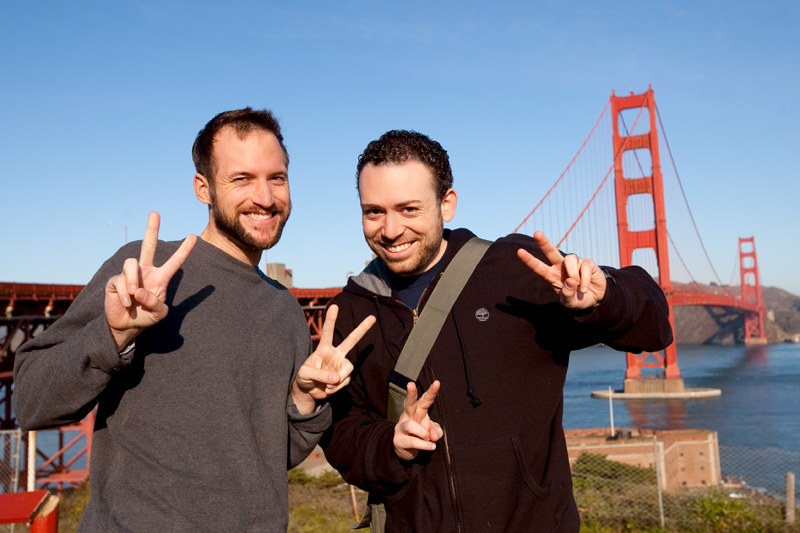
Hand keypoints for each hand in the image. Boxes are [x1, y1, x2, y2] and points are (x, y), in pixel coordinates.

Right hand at [105, 212, 196, 351]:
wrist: (126, 325)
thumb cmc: (146, 317)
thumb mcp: (159, 314)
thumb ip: (156, 304)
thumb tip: (140, 291)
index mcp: (160, 278)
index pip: (174, 262)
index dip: (184, 250)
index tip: (193, 236)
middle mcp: (145, 272)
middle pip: (148, 245)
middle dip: (151, 229)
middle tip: (155, 213)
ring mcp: (129, 275)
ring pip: (131, 263)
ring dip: (132, 280)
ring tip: (134, 296)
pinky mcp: (115, 281)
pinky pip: (119, 280)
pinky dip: (124, 294)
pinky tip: (127, 303)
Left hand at [292, 305, 375, 413]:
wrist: (307, 392)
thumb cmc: (303, 378)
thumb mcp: (305, 374)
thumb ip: (320, 374)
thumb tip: (336, 378)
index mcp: (323, 349)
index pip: (328, 332)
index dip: (331, 319)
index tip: (335, 306)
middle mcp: (335, 354)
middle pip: (351, 340)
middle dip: (362, 329)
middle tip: (372, 318)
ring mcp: (340, 365)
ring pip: (348, 368)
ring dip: (338, 380)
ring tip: (327, 386)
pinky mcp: (344, 377)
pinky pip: (345, 381)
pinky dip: (336, 388)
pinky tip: (328, 389)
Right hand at [393, 380, 442, 461]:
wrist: (407, 450)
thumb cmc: (420, 436)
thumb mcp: (432, 432)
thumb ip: (436, 431)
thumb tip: (433, 436)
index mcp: (418, 410)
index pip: (425, 399)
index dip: (431, 391)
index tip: (437, 383)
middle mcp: (408, 416)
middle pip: (408, 403)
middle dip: (410, 393)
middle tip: (410, 384)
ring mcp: (401, 427)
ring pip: (411, 425)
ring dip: (424, 434)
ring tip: (429, 439)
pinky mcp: (398, 440)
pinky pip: (413, 441)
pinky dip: (424, 445)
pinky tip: (430, 446)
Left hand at [516, 231, 606, 308]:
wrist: (595, 299)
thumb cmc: (577, 299)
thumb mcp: (570, 303)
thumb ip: (567, 295)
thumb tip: (570, 281)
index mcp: (552, 276)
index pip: (538, 267)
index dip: (529, 260)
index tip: (519, 251)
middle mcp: (561, 267)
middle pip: (551, 251)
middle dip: (544, 242)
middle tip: (537, 233)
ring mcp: (574, 263)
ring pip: (569, 259)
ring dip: (573, 274)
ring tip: (577, 285)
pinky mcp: (587, 263)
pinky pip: (584, 267)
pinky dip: (584, 279)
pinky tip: (585, 288)